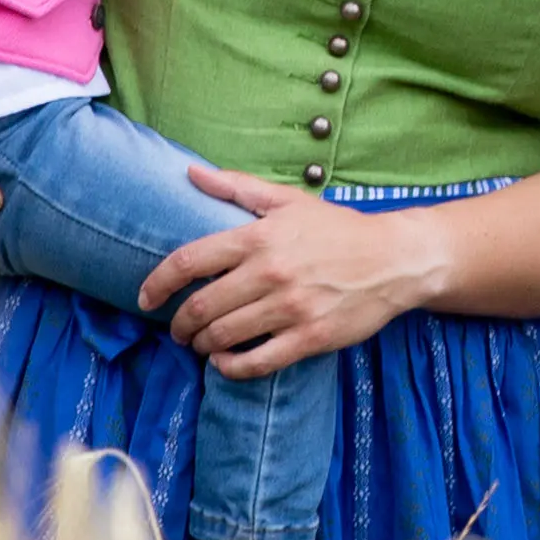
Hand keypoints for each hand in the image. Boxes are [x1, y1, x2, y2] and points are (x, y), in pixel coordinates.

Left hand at [142, 163, 450, 374]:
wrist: (394, 259)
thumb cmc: (338, 229)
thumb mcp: (288, 201)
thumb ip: (237, 187)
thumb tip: (190, 172)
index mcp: (259, 237)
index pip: (190, 261)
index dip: (158, 283)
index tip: (145, 298)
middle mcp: (270, 272)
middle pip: (201, 306)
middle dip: (179, 324)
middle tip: (177, 330)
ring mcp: (290, 307)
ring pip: (224, 336)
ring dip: (202, 345)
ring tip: (201, 344)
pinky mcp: (310, 336)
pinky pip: (257, 361)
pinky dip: (231, 367)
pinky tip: (225, 363)